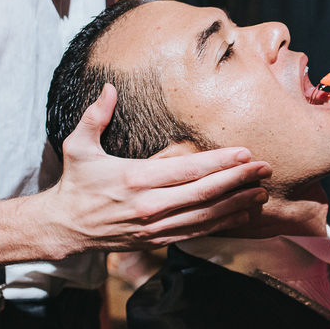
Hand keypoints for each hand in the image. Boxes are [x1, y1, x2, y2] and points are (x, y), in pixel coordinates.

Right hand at [38, 85, 271, 253]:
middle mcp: (149, 206)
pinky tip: (241, 215)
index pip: (187, 170)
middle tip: (264, 169)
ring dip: (236, 205)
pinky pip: (195, 232)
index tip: (244, 153)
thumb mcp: (77, 146)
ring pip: (204, 216)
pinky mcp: (156, 240)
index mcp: (135, 178)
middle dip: (238, 180)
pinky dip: (220, 224)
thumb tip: (108, 88)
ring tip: (261, 193)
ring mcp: (154, 226)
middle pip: (204, 193)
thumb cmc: (75, 183)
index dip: (219, 162)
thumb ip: (95, 116)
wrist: (64, 227)